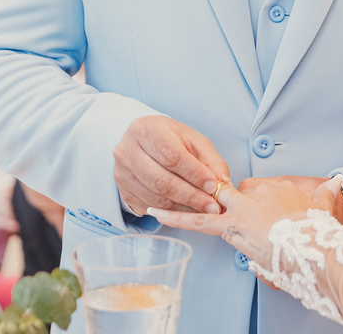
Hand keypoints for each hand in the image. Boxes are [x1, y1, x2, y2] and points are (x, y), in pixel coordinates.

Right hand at [113, 116, 229, 215]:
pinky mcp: (122, 191)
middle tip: (211, 206)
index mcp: (146, 130)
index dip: (194, 174)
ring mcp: (121, 173)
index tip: (213, 186)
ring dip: (183, 207)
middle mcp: (127, 151)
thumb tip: (221, 183)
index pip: (172, 156)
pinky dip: (171, 212)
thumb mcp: (194, 141)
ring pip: (155, 197)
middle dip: (190, 196)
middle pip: (161, 181)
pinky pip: (149, 207)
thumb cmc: (171, 139)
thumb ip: (210, 160)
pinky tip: (186, 210)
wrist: (144, 142)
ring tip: (203, 210)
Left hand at [148, 176, 342, 278]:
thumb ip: (326, 193)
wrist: (311, 246)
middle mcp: (257, 194)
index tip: (257, 212)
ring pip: (212, 199)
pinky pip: (198, 220)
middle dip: (223, 198)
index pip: (256, 189)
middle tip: (226, 212)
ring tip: (171, 198)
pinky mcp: (230, 226)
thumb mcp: (323, 208)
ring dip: (196, 200)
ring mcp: (242, 208)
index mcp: (277, 189)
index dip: (252, 200)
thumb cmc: (317, 232)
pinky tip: (157, 212)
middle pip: (233, 191)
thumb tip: (336, 182)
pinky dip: (176, 216)